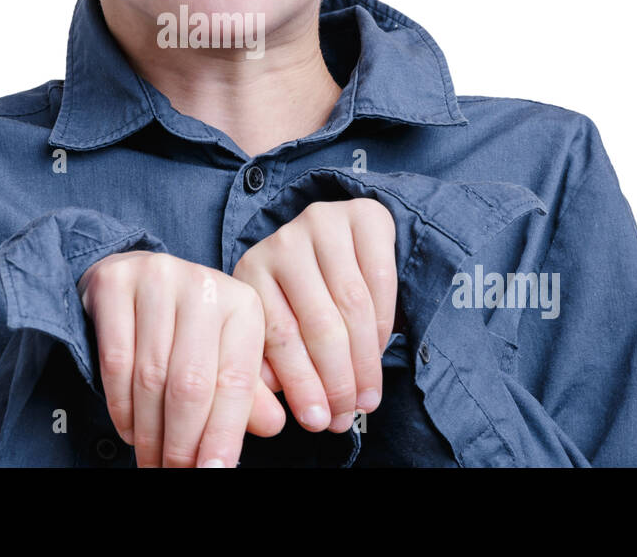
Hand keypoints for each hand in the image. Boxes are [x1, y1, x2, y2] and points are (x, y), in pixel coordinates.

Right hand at [77, 250, 286, 466]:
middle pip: (192, 383)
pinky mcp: (114, 283)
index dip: (225, 434)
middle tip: (175, 473)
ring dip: (150, 432)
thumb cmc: (187, 325)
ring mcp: (156, 278)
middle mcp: (203, 284)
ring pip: (151, 378)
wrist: (134, 273)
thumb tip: (272, 427)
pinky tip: (129, 430)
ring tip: (152, 460)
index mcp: (242, 303)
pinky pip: (116, 362)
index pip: (235, 381)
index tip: (214, 472)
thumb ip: (246, 392)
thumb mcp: (224, 353)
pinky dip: (121, 406)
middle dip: (182, 442)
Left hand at [231, 197, 396, 432]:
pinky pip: (380, 279)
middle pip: (317, 323)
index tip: (317, 421)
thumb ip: (269, 365)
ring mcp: (323, 223)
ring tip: (368, 396)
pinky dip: (384, 323)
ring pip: (352, 305)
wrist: (341, 237)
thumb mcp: (279, 325)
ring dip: (364, 361)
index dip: (300, 384)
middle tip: (349, 415)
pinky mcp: (363, 215)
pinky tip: (380, 351)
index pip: (278, 336)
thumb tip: (271, 412)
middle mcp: (282, 242)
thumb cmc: (305, 298)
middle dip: (336, 380)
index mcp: (251, 272)